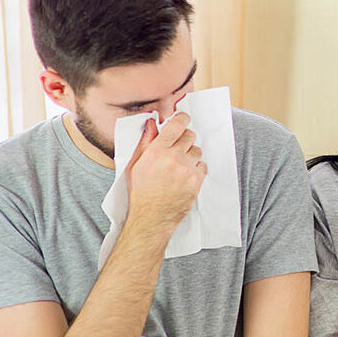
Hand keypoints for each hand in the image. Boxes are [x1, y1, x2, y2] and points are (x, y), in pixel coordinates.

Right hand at [126, 113, 206, 231]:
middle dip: (184, 139)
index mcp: (156, 151)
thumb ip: (145, 142)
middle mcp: (173, 158)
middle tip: (179, 147)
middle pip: (190, 136)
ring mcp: (186, 170)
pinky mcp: (196, 181)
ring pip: (197, 151)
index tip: (183, 119)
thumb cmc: (140, 192)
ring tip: (180, 166)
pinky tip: (185, 176)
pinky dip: (196, 168)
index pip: (176, 125)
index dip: (182, 119)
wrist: (151, 217)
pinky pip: (203, 166)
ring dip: (191, 155)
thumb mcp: (135, 164)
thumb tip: (152, 123)